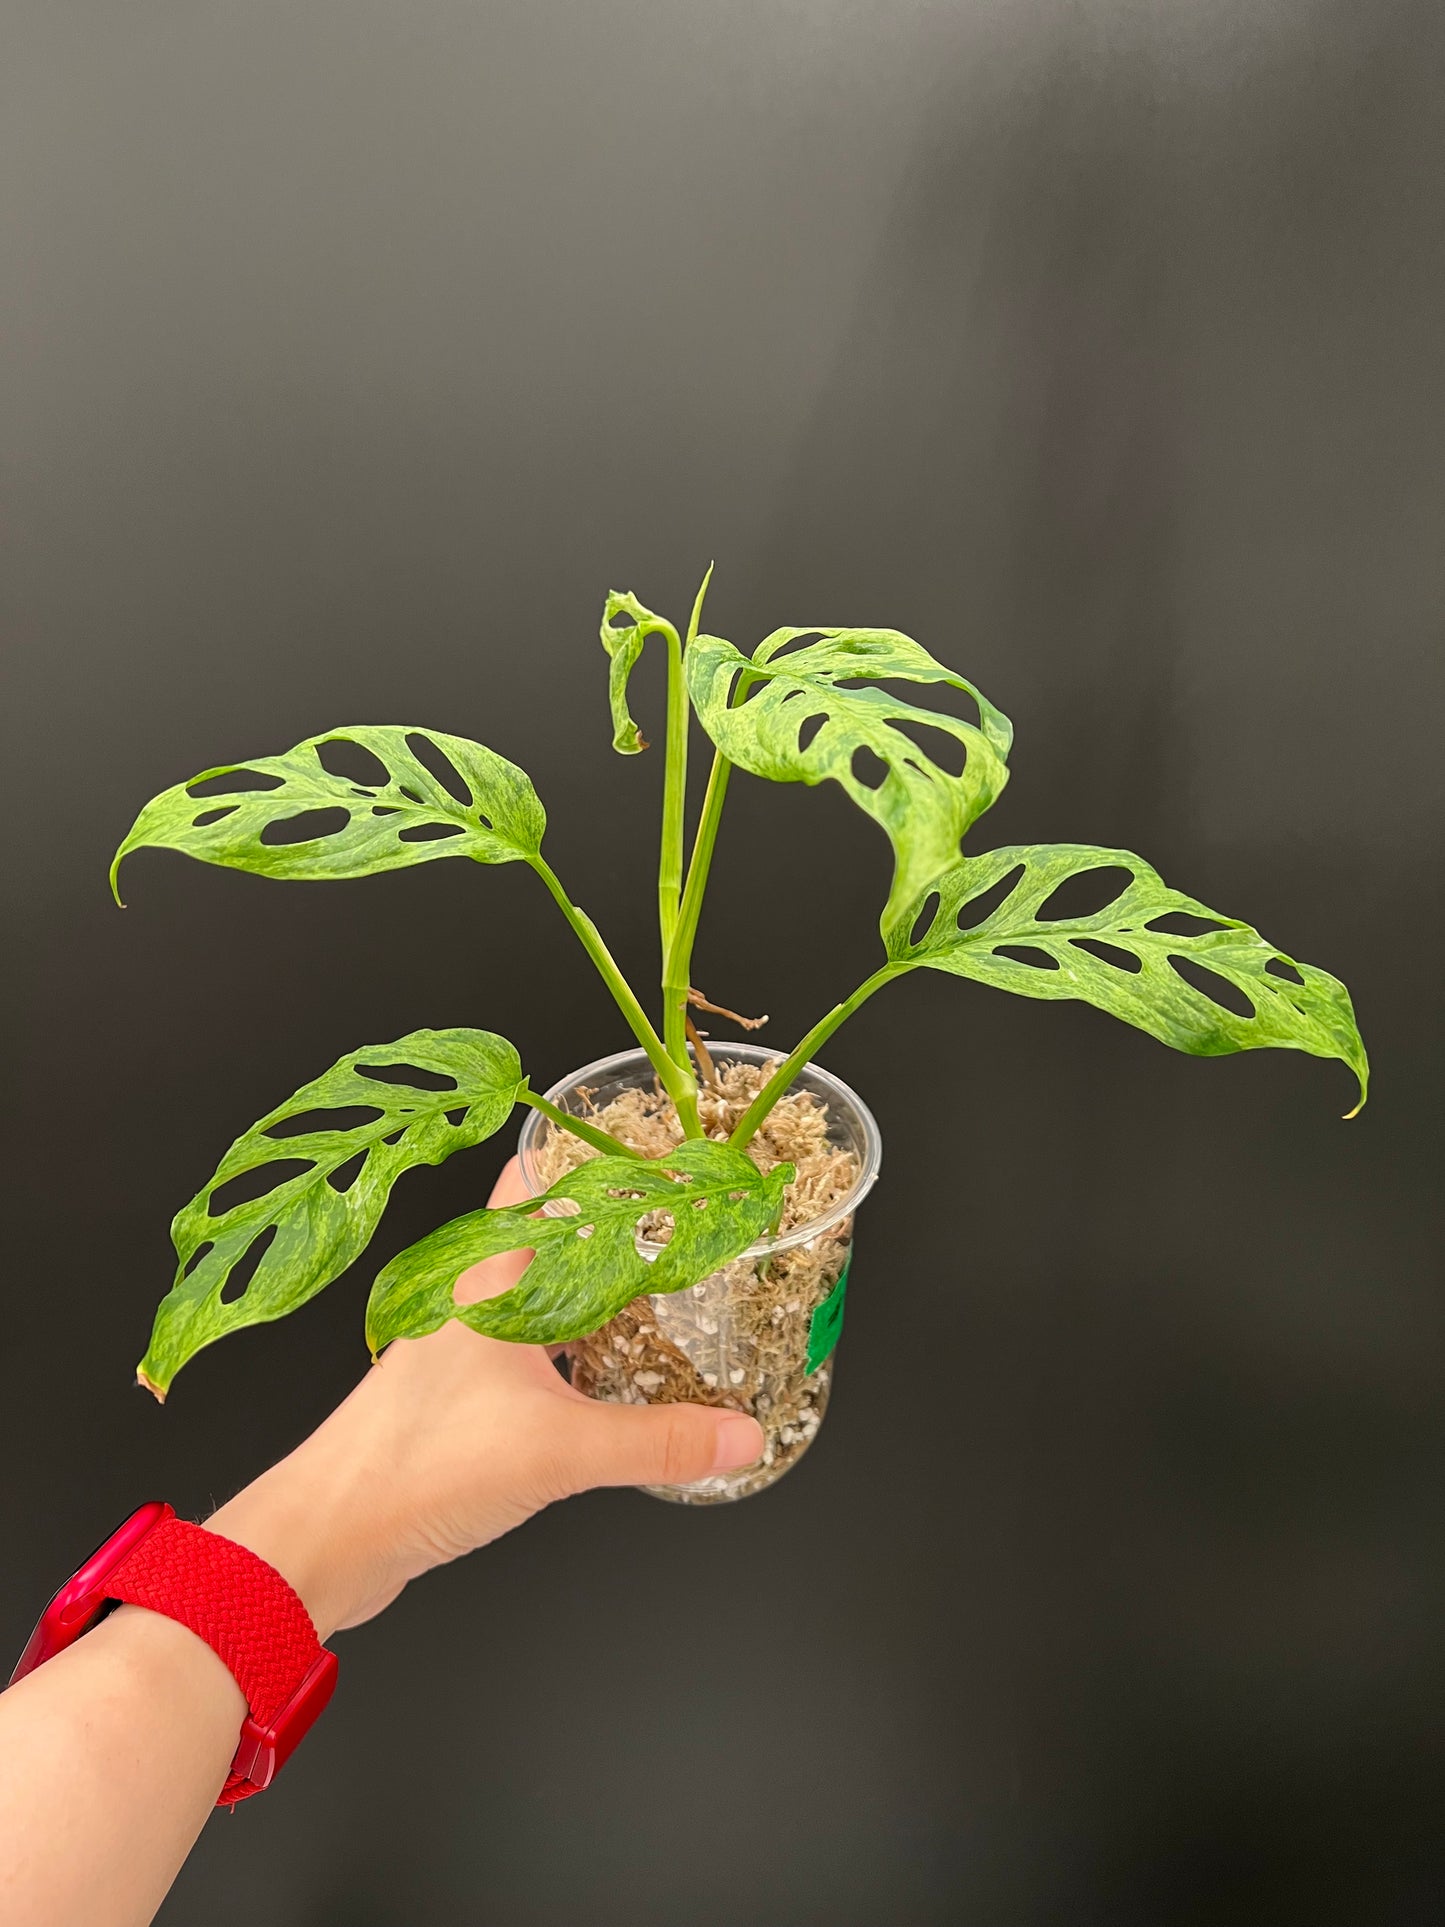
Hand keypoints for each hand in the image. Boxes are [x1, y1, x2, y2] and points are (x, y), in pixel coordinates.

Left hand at [209, 1157, 762, 1635]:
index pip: (538, 1179)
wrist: (329, 1536)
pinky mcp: (459, 1399)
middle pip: (550, 1237)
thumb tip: (740, 1432)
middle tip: (683, 1223)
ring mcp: (461, 1348)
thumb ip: (658, 1441)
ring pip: (540, 1296)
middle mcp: (472, 1300)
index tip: (658, 1153)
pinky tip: (608, 1376)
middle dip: (614, 1228)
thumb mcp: (558, 1450)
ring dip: (594, 1291)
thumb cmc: (412, 1467)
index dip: (595, 1159)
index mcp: (488, 1278)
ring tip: (662, 1293)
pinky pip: (530, 1351)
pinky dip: (575, 1349)